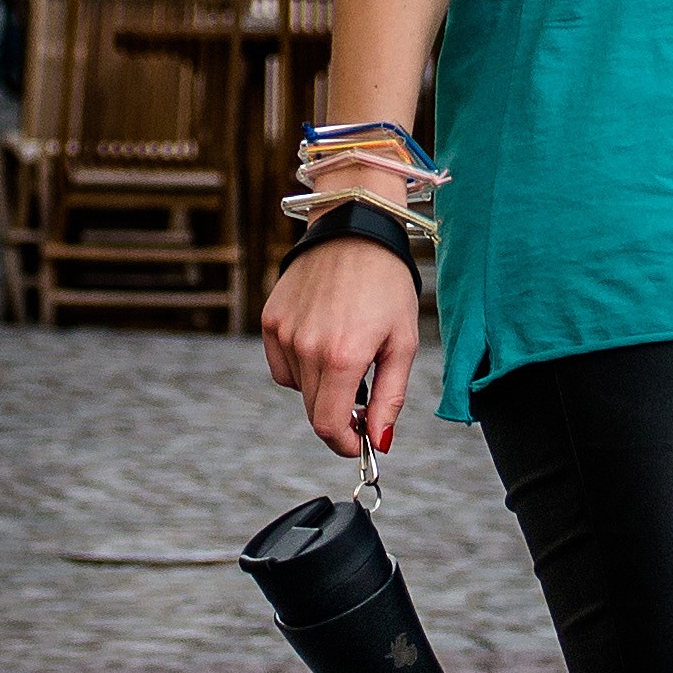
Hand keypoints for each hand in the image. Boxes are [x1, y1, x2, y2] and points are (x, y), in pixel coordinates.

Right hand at [261, 238, 422, 456]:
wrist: (355, 230)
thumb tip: (379, 440)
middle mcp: (305, 347)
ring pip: (298, 388)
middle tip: (363, 397)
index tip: (358, 441)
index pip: (327, 425)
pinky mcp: (270, 321)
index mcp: (342, 356)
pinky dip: (302, 365)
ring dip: (321, 386)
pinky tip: (323, 340)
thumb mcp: (402, 344)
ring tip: (347, 353)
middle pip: (313, 410)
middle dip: (338, 414)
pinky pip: (283, 364)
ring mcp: (283, 333)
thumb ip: (391, 398)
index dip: (344, 443)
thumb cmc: (387, 285)